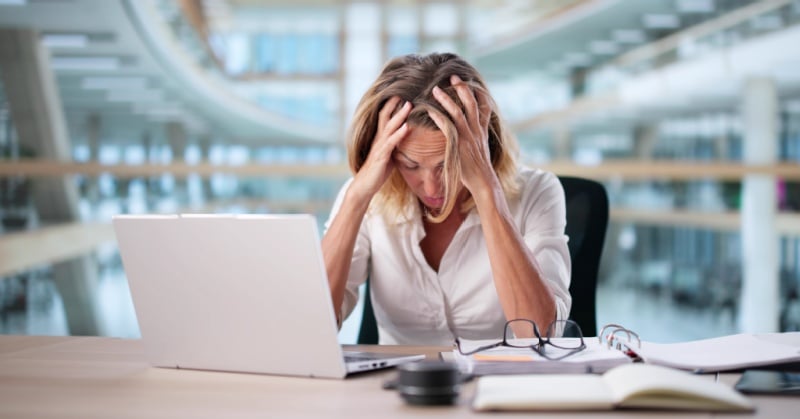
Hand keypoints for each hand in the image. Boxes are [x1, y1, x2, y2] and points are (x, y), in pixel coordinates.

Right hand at [351, 96, 411, 200]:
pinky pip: (391, 143)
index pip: (385, 118)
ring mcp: (380, 147)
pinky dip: (399, 134)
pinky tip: (407, 127)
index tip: (402, 95)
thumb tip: (406, 139)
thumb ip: (396, 146)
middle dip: (395, 105)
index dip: (392, 106)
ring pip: (389, 127)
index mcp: (381, 139)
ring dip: (399, 115)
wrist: (364, 186)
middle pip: (386, 117)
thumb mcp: (389, 156)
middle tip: (405, 92)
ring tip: (409, 105)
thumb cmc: (377, 172)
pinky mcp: (382, 157)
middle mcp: (379, 140)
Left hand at [430, 75, 498, 198]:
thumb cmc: (479, 171)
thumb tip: (470, 138)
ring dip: (446, 99)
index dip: (479, 94)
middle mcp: (477, 130)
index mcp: (483, 131)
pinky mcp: (459, 144)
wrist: (483, 182)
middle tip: (454, 76)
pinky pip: (447, 126)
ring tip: (435, 89)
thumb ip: (475, 141)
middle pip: (472, 103)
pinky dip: (438, 116)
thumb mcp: (480, 152)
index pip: (485, 107)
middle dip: (463, 88)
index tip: (473, 82)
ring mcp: (469, 136)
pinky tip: (429, 110)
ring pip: (458, 112)